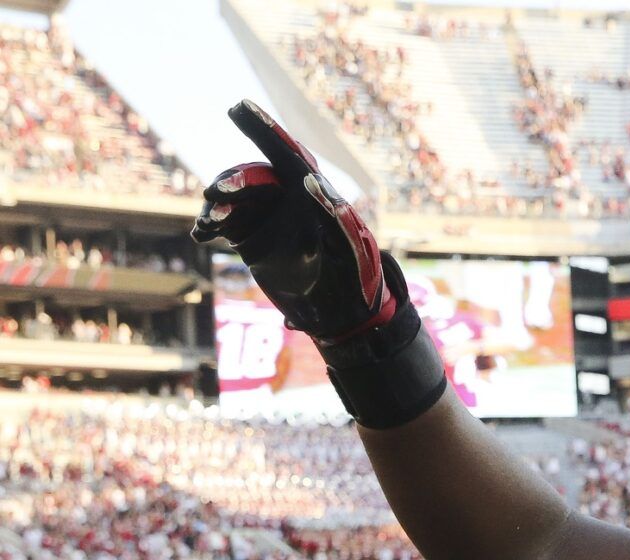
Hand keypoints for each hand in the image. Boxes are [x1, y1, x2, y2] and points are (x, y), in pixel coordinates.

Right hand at [191, 101, 393, 344]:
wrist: (341, 312)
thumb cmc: (357, 277)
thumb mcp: (353, 248)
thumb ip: (335, 215)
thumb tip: (310, 182)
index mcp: (315, 191)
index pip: (287, 153)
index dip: (263, 128)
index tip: (238, 106)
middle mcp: (288, 197)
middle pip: (255, 177)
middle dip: (235, 182)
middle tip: (218, 193)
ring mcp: (266, 215)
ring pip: (233, 198)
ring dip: (218, 205)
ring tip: (211, 222)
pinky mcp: (249, 236)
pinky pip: (223, 221)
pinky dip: (209, 224)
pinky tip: (202, 233)